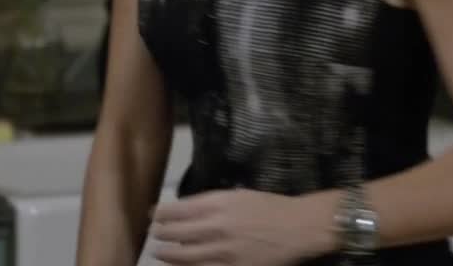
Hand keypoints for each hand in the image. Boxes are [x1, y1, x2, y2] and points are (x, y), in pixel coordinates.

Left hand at [149, 188, 337, 264]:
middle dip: (161, 235)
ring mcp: (224, 251)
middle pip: (176, 233)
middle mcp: (217, 227)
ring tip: (159, 253)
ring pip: (184, 256)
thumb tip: (185, 211)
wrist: (299, 227)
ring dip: (168, 255)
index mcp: (218, 204)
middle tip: (154, 235)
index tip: (153, 215)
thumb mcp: (237, 195)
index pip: (177, 209)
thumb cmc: (269, 207)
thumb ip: (210, 203)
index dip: (161, 214)